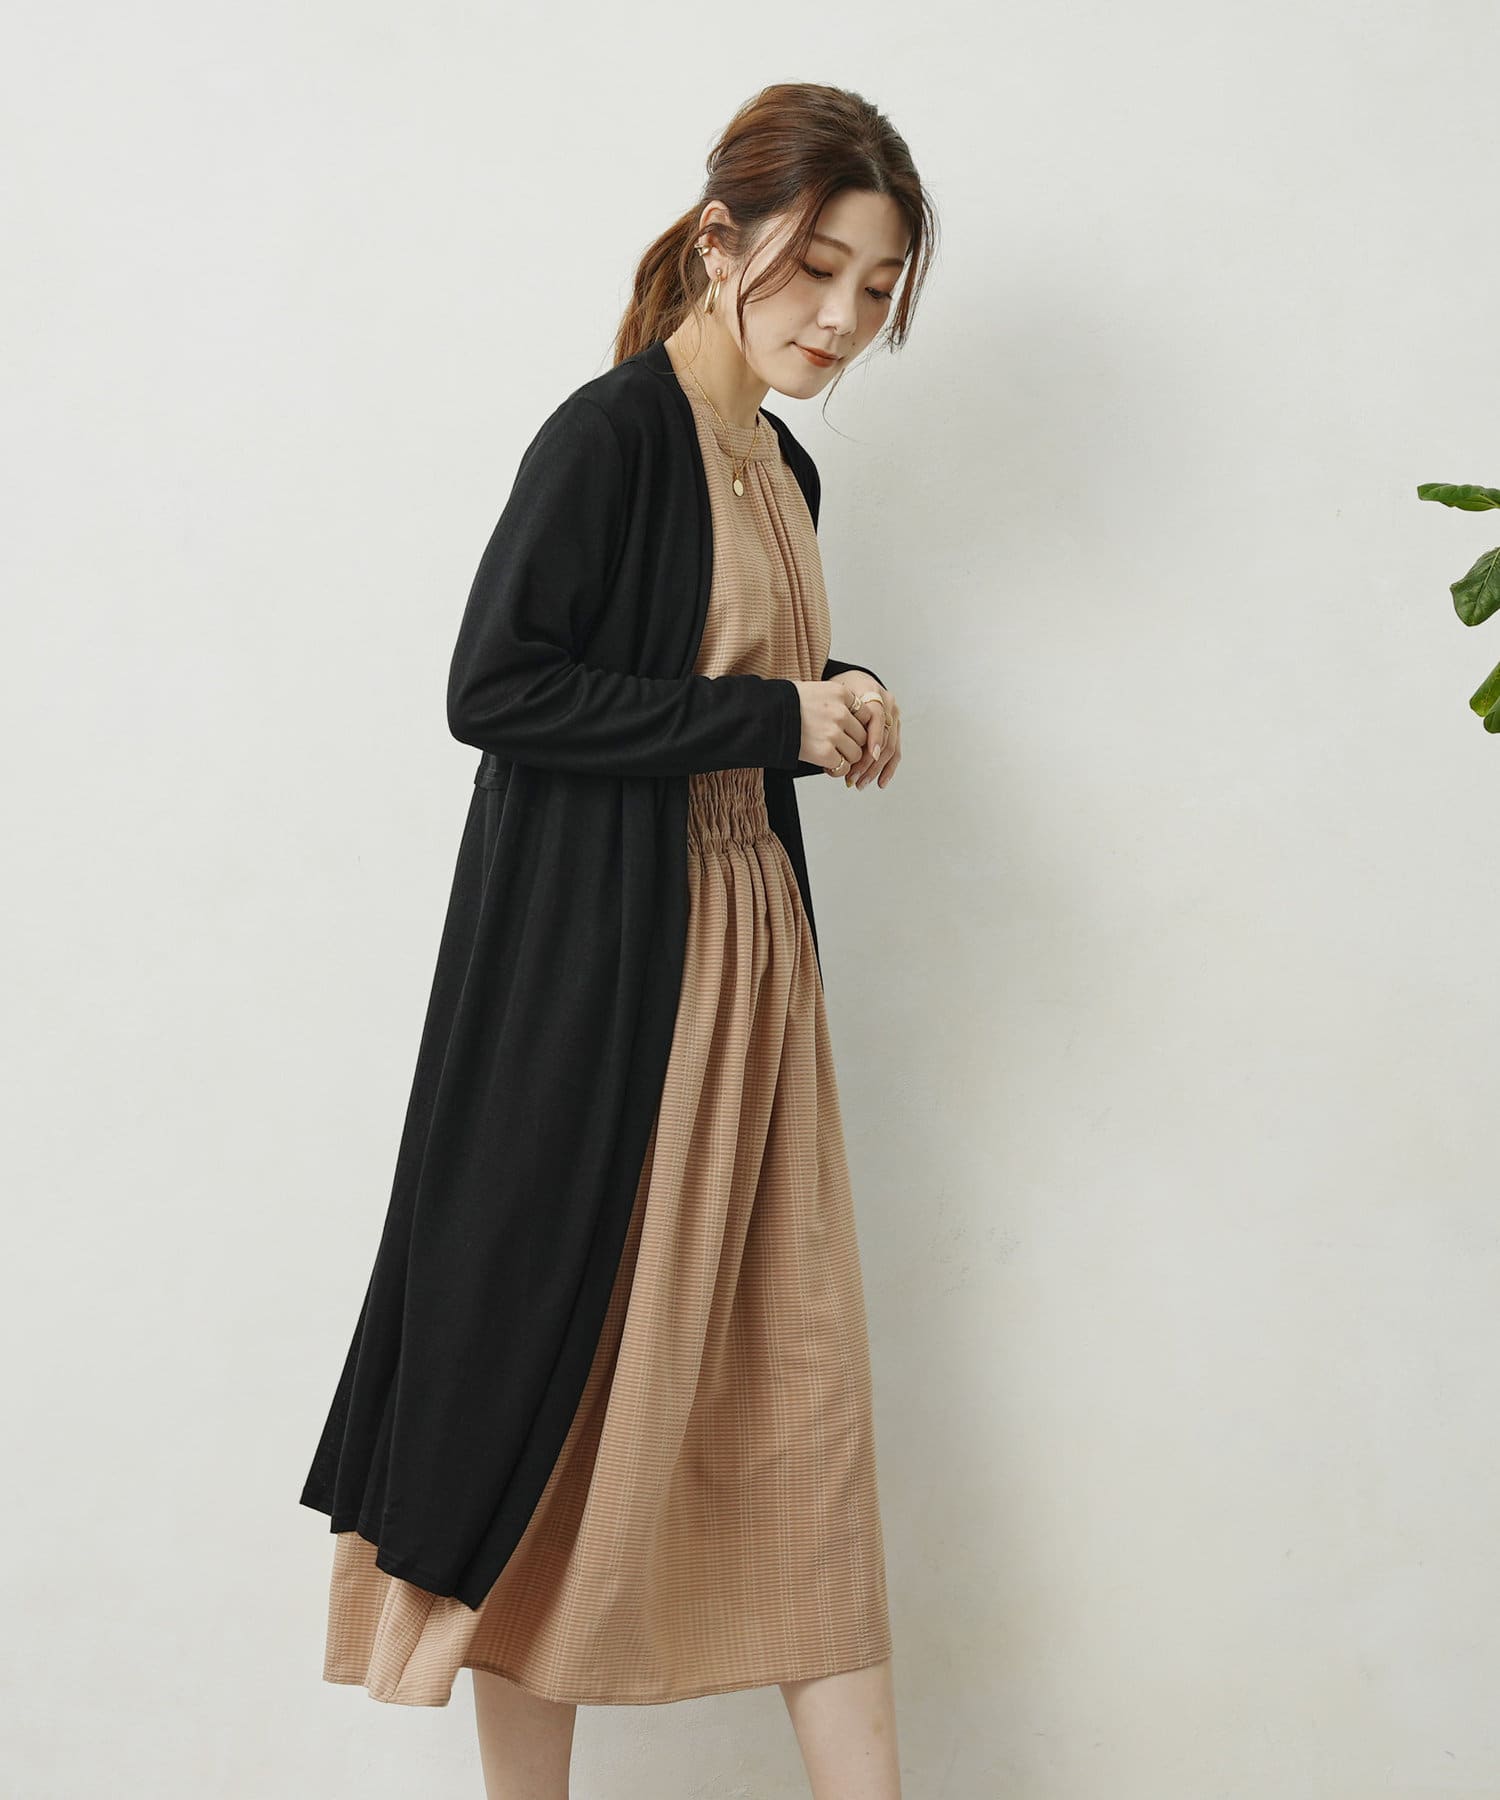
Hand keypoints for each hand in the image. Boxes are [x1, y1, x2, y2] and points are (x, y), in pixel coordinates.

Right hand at [794, 677, 870, 774]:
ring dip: (846, 757)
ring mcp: (833, 733)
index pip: (866, 714)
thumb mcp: (817, 690)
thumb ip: (839, 701)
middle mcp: (840, 712)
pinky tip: (826, 764)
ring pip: (856, 753)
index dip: (858, 725)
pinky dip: (837, 769)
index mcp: (841, 693)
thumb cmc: (786, 702)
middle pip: (863, 735)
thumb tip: (857, 716)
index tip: (849, 731)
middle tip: (839, 747)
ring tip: (832, 755)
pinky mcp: (824, 752)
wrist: (765, 715)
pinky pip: (843, 766)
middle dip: (853, 743)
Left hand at [832, 672, 900, 789]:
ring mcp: (894, 718)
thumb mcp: (835, 696)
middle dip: (869, 761)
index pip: (877, 717)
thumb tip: (832, 743)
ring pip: (890, 748)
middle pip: (884, 737)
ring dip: (875, 769)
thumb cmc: (841, 689)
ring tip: (860, 783)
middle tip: (853, 777)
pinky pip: (895, 752)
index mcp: (874, 692)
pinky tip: (880, 782)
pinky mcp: (895, 730)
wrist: (853, 682)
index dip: (873, 737)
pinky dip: (888, 769)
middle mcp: (888, 705)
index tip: (868, 755)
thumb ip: (838, 713)